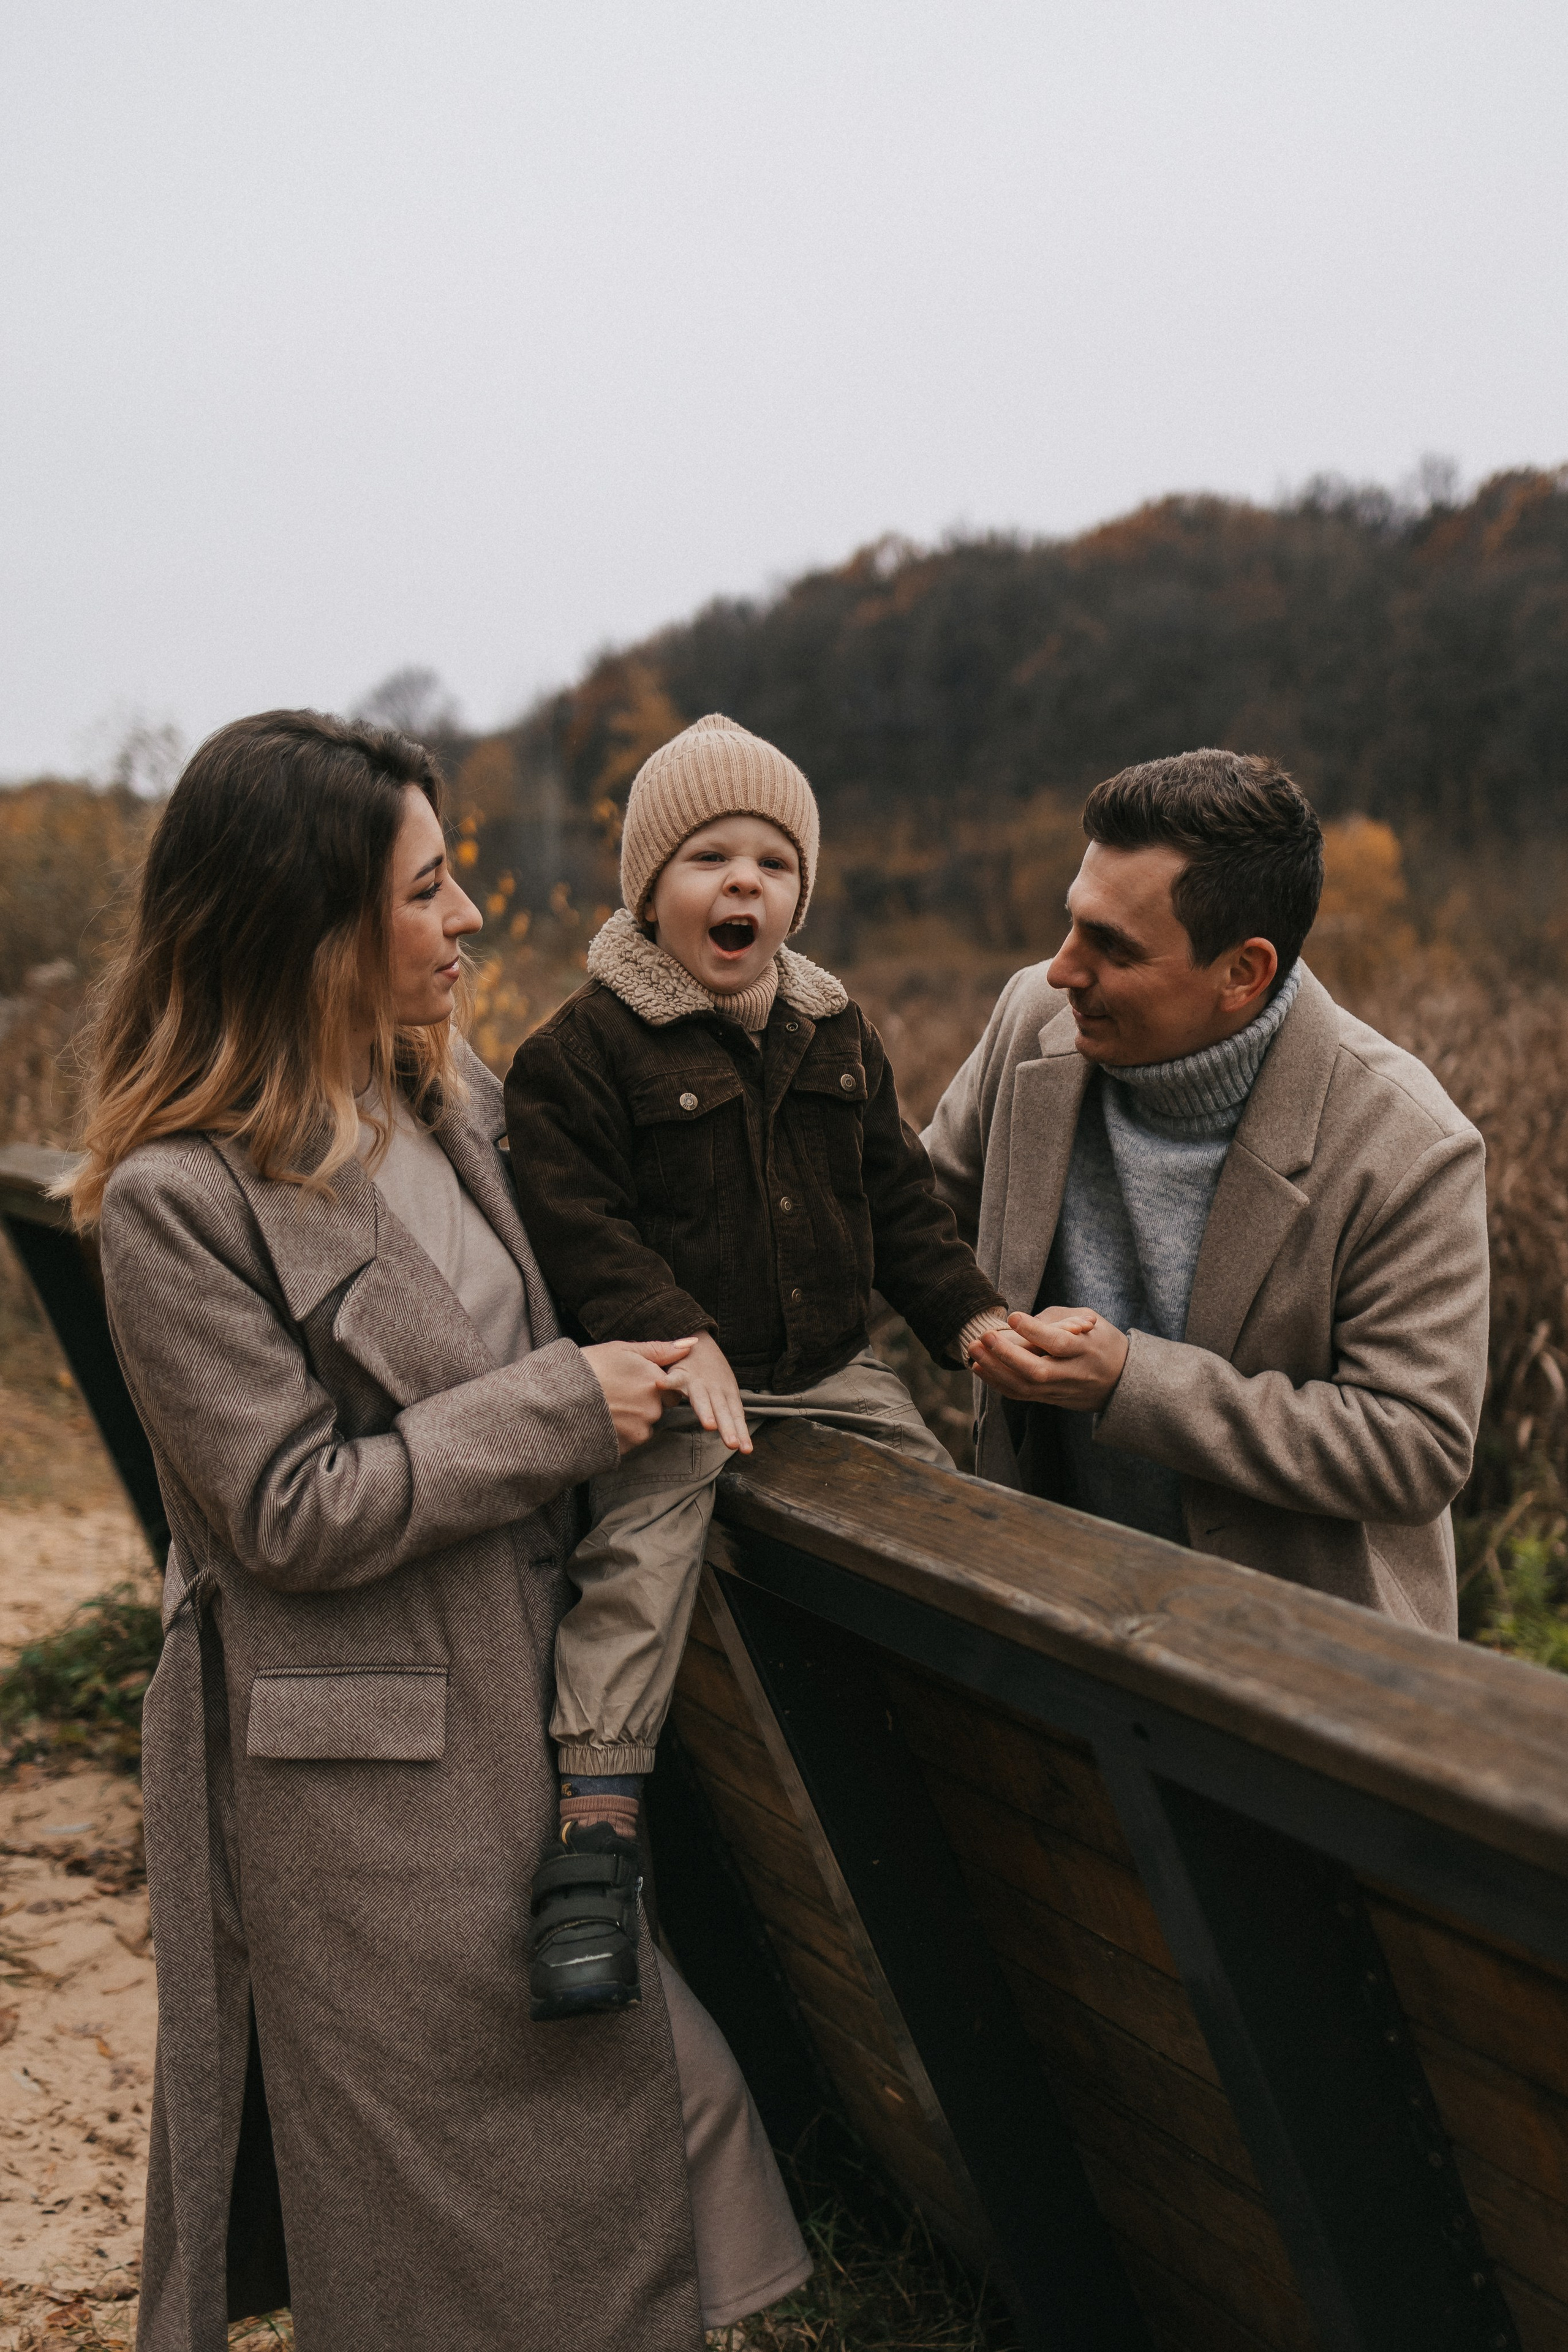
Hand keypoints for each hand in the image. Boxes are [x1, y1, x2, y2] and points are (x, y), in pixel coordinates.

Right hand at [581, 1338, 697, 1455]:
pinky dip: (619, 1434)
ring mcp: (639, 1431)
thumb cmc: (589, 1367)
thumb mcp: (623, 1350)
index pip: (670, 1391)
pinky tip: (602, 1421)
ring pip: (643, 1426)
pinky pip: (629, 1441)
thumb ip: (660, 1350)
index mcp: (655, 1383)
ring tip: (606, 1407)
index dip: (653, 1387)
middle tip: (616, 1395)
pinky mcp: (625, 1448)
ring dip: (631, 1420)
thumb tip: (692, 1343)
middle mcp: (653, 1409)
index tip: (632, 1383)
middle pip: (657, 1409)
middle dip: (643, 1404)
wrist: (558, 1397)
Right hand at [659, 1330, 751, 1453]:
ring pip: (701, 1399)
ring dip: (705, 1411)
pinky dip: (667, 1382)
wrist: (699, 1338)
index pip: (735, 1415)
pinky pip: (672, 1379)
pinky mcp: (680, 1372)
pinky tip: (660, 1386)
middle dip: (727, 1428)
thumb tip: (738, 1440)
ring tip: (710, 1425)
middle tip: (733, 1444)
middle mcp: (715, 1388)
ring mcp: (697, 1381)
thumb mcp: (724, 1389)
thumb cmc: (711, 1371)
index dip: (740, 1432)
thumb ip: (726, 1412)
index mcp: (727, 1393)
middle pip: (721, 1411)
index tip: (746, 1449)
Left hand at [969, 1307, 1129, 1411]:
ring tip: (974, 1352)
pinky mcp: (1051, 1400)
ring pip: (1025, 1387)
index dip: (1034, 1331)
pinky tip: (980, 1368)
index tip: (1012, 1317)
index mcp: (1086, 1349)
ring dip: (995, 1371)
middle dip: (1007, 1355)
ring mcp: (1061, 1391)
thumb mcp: (1089, 1320)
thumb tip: (1019, 1325)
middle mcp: (1073, 1374)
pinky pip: (1021, 1396)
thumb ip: (1057, 1319)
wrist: (1122, 1380)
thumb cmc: (1100, 1340)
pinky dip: (998, 1383)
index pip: (1058, 1343)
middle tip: (984, 1336)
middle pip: (1037, 1371)